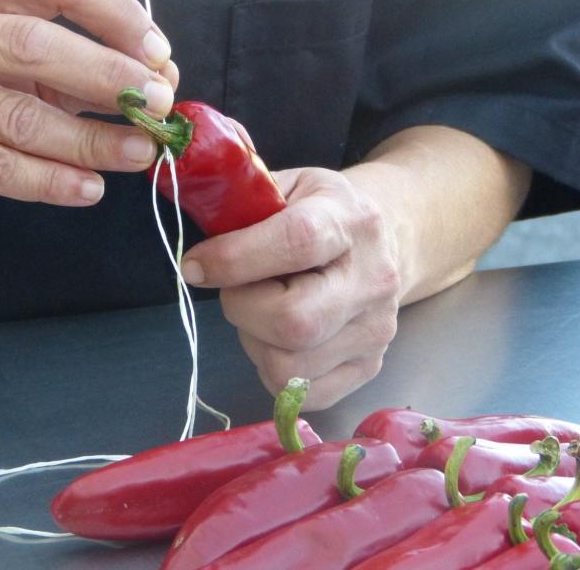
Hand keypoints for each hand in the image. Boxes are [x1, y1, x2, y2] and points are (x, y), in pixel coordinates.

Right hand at [0, 0, 177, 240]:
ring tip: (141, 153)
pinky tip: (90, 188)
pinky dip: (50, 181)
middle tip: (160, 105)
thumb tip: (164, 79)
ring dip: (91, 139)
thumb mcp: (30, 70)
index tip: (159, 54)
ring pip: (17, 115)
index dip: (116, 11)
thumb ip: (90, 66)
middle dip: (108, 76)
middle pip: (33, 41)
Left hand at [180, 166, 403, 409]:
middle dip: (242, 308)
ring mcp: (375, 329)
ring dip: (254, 340)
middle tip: (235, 288)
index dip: (235, 258)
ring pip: (289, 365)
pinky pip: (301, 394)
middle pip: (295, 321)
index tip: (196, 265)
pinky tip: (276, 337)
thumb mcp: (287, 185)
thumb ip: (244, 204)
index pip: (296, 242)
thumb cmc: (319, 210)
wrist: (383, 240)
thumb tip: (196, 236)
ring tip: (260, 309)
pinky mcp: (369, 367)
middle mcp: (372, 278)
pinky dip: (272, 368)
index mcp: (350, 220)